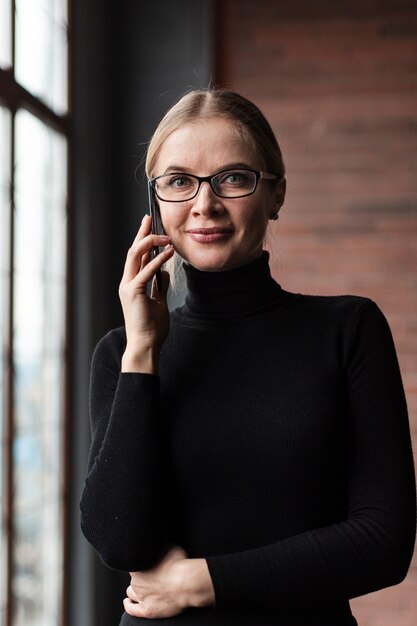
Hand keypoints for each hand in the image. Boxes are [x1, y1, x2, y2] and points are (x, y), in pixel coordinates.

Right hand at [119, 215, 174, 373]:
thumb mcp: (158, 302)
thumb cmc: (152, 328)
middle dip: (142, 233)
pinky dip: (158, 260)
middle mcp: (127, 283)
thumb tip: (164, 271)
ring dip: (150, 243)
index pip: (136, 257)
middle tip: (150, 219)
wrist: (146, 345)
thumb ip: (159, 286)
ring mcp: (128, 287)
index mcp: (131, 284)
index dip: (142, 239)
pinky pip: (146, 271)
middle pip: (133, 251)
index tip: (149, 226)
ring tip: (165, 237)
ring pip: (135, 256)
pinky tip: (168, 252)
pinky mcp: (134, 292)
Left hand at [123, 545, 214, 618]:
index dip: (140, 561)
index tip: (147, 560)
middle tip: (150, 572)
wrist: (188, 583)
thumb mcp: (168, 546)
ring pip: (131, 592)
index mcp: (138, 565)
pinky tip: (128, 602)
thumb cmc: (180, 564)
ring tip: (140, 587)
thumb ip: (157, 546)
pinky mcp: (148, 610)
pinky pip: (132, 610)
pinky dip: (129, 605)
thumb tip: (155, 542)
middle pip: (133, 577)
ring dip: (135, 589)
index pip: (133, 561)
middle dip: (140, 575)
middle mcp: (136, 582)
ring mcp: (141, 597)